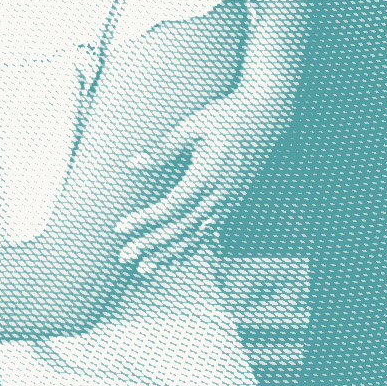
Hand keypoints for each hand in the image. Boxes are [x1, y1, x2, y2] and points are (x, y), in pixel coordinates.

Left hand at [114, 88, 289, 272]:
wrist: (265, 118)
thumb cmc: (226, 117)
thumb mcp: (192, 127)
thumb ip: (163, 150)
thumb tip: (133, 164)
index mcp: (208, 175)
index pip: (172, 207)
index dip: (146, 221)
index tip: (121, 227)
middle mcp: (221, 195)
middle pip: (182, 229)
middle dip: (152, 245)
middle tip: (125, 255)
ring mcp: (229, 203)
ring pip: (197, 238)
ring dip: (169, 254)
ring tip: (145, 268)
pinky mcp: (232, 204)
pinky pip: (209, 234)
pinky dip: (190, 249)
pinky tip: (173, 259)